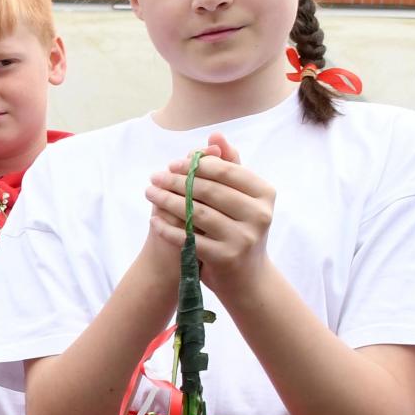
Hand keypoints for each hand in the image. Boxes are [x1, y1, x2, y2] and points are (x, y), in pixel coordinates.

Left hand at [144, 135, 275, 297]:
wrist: (246, 279)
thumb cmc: (239, 230)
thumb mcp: (241, 198)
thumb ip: (229, 166)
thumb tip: (215, 135)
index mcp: (264, 194)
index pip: (226, 171)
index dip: (197, 165)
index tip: (172, 164)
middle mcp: (259, 214)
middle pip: (209, 190)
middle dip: (177, 181)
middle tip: (155, 176)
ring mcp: (243, 237)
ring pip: (196, 212)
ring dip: (167, 201)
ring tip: (150, 193)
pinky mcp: (225, 257)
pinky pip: (188, 237)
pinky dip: (167, 227)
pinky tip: (153, 220)